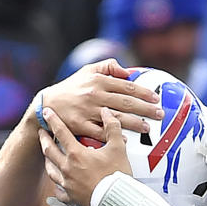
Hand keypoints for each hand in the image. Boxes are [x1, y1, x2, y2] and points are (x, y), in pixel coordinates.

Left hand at [39, 107, 131, 205]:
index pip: (61, 132)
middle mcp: (68, 168)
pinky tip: (58, 185)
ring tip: (47, 156)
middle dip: (44, 139)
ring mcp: (68, 183)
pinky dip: (57, 186)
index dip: (53, 120)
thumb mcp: (118, 148)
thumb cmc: (116, 176)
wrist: (116, 200)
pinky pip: (59, 191)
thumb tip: (107, 113)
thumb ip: (112, 128)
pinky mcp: (71, 197)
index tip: (46, 112)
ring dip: (48, 160)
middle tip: (41, 133)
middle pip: (49, 151)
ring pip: (51, 170)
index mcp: (77, 154)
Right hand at [41, 59, 163, 141]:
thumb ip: (108, 66)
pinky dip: (114, 136)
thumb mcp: (87, 71)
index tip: (156, 98)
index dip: (144, 93)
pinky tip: (126, 139)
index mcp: (98, 80)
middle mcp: (95, 95)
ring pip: (116, 118)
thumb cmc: (71, 88)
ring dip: (134, 123)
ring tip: (147, 127)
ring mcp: (88, 111)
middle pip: (126, 102)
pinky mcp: (81, 126)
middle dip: (146, 109)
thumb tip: (129, 72)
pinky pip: (100, 133)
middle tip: (159, 114)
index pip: (127, 86)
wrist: (47, 105)